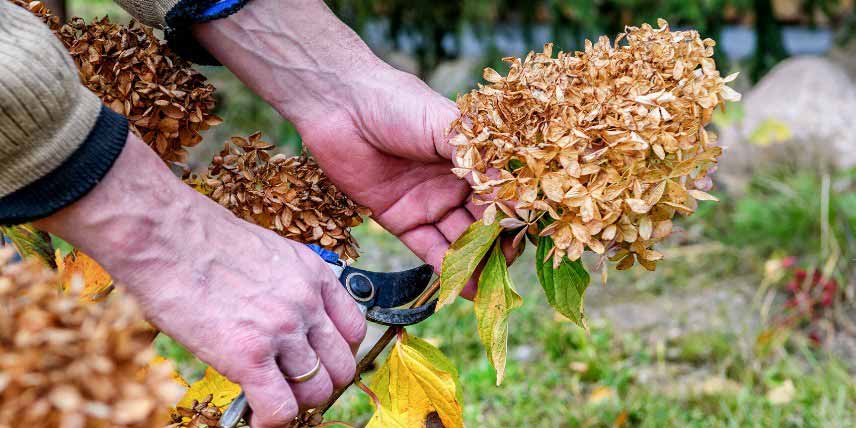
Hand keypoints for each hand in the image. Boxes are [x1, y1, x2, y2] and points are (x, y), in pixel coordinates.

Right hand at [35, 134, 366, 427]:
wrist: (165, 236)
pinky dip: (271, 421)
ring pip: (316, 392)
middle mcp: (307, 303)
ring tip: (271, 401)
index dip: (336, 354)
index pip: (353, 331)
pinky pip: (280, 408)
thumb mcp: (266, 254)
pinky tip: (255, 417)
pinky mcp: (249, 356)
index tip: (316, 362)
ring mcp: (282, 330)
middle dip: (321, 384)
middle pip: (342, 367)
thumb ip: (285, 289)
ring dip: (296, 404)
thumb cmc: (201, 241)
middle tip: (294, 388)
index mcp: (314, 275)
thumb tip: (280, 323)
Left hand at [195, 0, 509, 297]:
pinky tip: (462, 287)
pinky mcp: (400, 219)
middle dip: (497, 248)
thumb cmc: (397, 103)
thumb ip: (475, 160)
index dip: (514, 217)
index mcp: (471, 157)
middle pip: (483, 222)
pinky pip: (427, 248)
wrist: (338, 105)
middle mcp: (454, 183)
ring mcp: (428, 202)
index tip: (524, 238)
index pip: (502, 193)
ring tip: (490, 288)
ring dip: (475, 264)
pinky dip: (444, 267)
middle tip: (507, 270)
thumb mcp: (444, 125)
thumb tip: (510, 194)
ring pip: (458, 240)